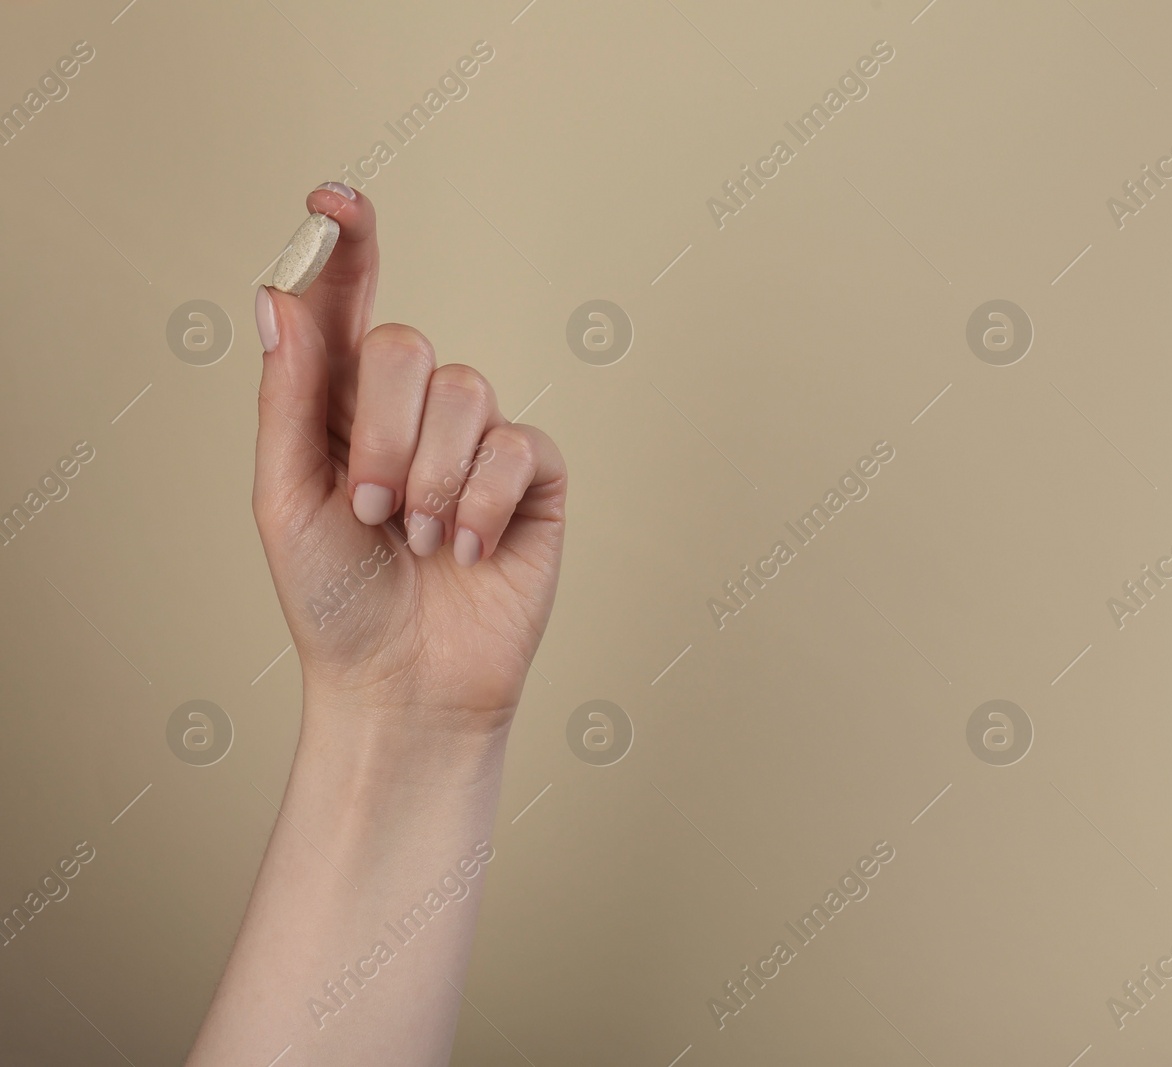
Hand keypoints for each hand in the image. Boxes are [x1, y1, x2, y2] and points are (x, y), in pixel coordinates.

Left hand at [251, 184, 564, 727]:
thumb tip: (276, 298)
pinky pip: (520, 446)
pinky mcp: (534, 478)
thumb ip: (287, 397)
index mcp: (341, 407)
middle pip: (406, 346)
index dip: (344, 246)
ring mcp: (479, 442)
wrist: (405, 685)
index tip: (333, 199)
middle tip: (371, 508)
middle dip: (383, 432)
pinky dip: (484, 504)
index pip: (345, 304)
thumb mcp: (285, 500)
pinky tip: (467, 549)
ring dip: (433, 479)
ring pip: (468, 392)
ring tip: (419, 539)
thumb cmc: (335, 602)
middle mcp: (413, 412)